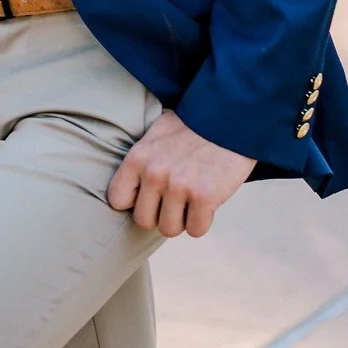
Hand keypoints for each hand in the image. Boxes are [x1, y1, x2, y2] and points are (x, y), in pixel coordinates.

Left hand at [107, 107, 253, 238]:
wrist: (230, 118)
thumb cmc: (192, 127)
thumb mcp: (157, 134)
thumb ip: (142, 160)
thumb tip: (131, 189)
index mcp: (138, 158)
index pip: (117, 199)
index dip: (135, 202)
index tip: (151, 196)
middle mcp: (154, 173)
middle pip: (144, 221)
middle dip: (160, 215)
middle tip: (176, 200)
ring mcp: (179, 186)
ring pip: (169, 229)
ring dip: (182, 220)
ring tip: (192, 200)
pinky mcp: (204, 197)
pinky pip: (196, 230)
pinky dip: (203, 221)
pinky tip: (208, 203)